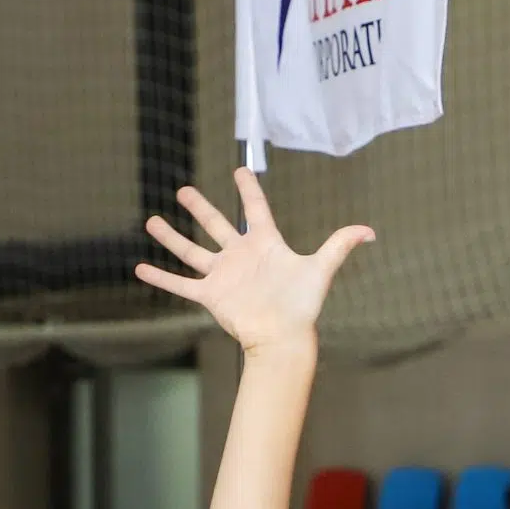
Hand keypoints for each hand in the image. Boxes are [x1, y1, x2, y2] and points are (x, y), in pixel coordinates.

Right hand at [134, 170, 372, 352]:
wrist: (283, 338)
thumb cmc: (302, 305)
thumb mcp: (320, 270)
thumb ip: (339, 246)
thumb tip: (370, 231)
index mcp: (265, 244)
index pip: (256, 210)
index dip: (249, 190)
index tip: (240, 171)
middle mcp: (241, 256)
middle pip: (216, 225)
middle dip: (200, 208)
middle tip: (184, 190)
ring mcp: (224, 275)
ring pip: (192, 251)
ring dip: (171, 237)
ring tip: (151, 221)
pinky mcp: (211, 295)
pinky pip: (181, 284)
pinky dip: (161, 277)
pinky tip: (140, 268)